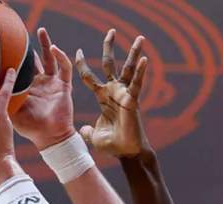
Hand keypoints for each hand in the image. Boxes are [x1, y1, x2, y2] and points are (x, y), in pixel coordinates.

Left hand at [12, 28, 76, 149]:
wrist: (50, 137)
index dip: (12, 57)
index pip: (18, 68)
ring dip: (46, 44)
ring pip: (50, 58)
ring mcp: (52, 83)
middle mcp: (39, 83)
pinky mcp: (64, 85)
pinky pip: (65, 67)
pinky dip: (61, 56)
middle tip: (19, 32)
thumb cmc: (30, 128)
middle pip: (34, 60)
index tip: (1, 45)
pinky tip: (54, 47)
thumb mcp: (10, 112)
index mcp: (26, 88)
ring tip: (40, 30)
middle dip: (28, 47)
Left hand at [75, 30, 149, 157]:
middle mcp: (113, 91)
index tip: (78, 51)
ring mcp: (124, 94)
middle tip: (111, 31)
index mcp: (103, 97)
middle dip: (109, 47)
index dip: (83, 64)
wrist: (127, 153)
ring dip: (134, 53)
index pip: (89, 77)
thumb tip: (82, 129)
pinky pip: (137, 84)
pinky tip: (144, 59)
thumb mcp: (94, 136)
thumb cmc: (113, 145)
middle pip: (110, 64)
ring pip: (128, 69)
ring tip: (140, 38)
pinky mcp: (132, 100)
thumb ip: (87, 131)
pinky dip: (140, 72)